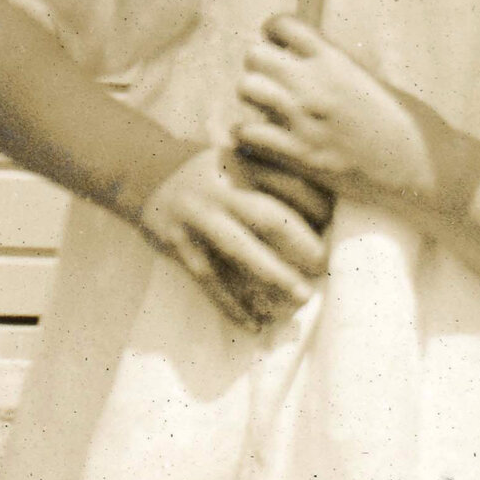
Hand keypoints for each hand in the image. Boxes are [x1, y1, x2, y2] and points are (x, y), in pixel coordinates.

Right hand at [136, 145, 328, 331]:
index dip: (317, 206)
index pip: (288, 184)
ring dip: (272, 275)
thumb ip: (273, 170)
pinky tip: (253, 324)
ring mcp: (197, 217)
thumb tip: (329, 203)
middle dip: (301, 243)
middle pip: (267, 217)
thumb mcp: (239, 155)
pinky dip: (230, 304)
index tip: (335, 225)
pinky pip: (207, 279)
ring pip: (238, 250)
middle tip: (324, 265)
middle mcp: (221, 190)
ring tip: (301, 297)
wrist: (143, 171)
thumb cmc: (209, 171)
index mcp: (242, 164)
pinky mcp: (177, 243)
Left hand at [235, 18, 479, 212]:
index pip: (281, 24)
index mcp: (336, 60)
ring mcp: (304, 120)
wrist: (426, 170)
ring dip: (253, 101)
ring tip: (268, 114)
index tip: (280, 49)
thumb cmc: (408, 126)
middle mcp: (315, 84)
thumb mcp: (372, 83)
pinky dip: (249, 137)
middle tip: (273, 86)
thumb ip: (337, 71)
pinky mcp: (299, 156)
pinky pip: (246, 133)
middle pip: (254, 55)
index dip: (274, 34)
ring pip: (245, 89)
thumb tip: (311, 62)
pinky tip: (263, 144)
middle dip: (260, 68)